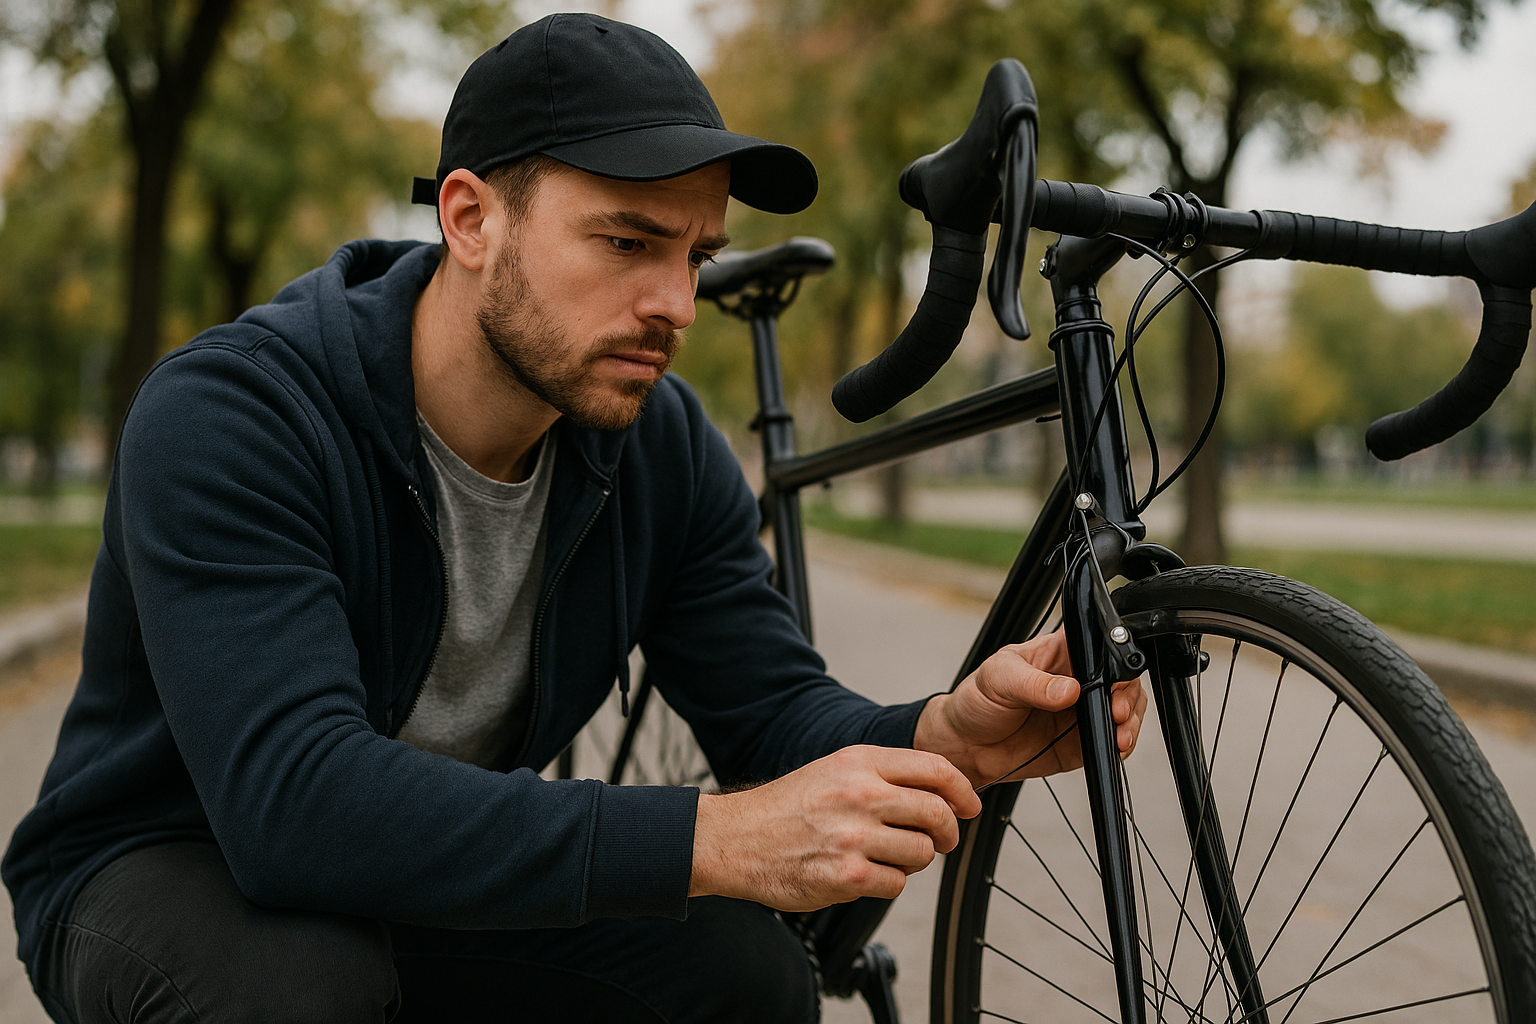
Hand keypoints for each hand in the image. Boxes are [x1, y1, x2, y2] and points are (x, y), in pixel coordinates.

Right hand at [689, 745, 980, 911]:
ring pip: (922, 853)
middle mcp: (859, 795)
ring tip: (887, 855)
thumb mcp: (836, 771)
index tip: (969, 806)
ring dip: (913, 860)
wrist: (738, 839)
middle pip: (937, 813)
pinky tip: (864, 873)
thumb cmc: (789, 807)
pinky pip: (896, 884)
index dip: (962, 791)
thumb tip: (942, 791)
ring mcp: (853, 836)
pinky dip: (888, 883)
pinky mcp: (846, 876)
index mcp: (860, 763)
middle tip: (942, 840)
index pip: (935, 770)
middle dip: (947, 832)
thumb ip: (885, 776)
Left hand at [913, 630, 1146, 786]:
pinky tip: (1113, 747)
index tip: (1113, 681)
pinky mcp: (1080, 744)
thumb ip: (1034, 685)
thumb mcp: (999, 679)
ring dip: (1129, 723)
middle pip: (1122, 681)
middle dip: (1128, 697)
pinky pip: (1109, 743)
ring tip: (1119, 734)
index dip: (1115, 661)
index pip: (1099, 647)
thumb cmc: (977, 699)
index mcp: (1060, 653)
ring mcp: (1081, 713)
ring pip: (1124, 712)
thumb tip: (1068, 689)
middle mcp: (1077, 680)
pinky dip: (1117, 747)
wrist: (963, 745)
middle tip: (1117, 712)